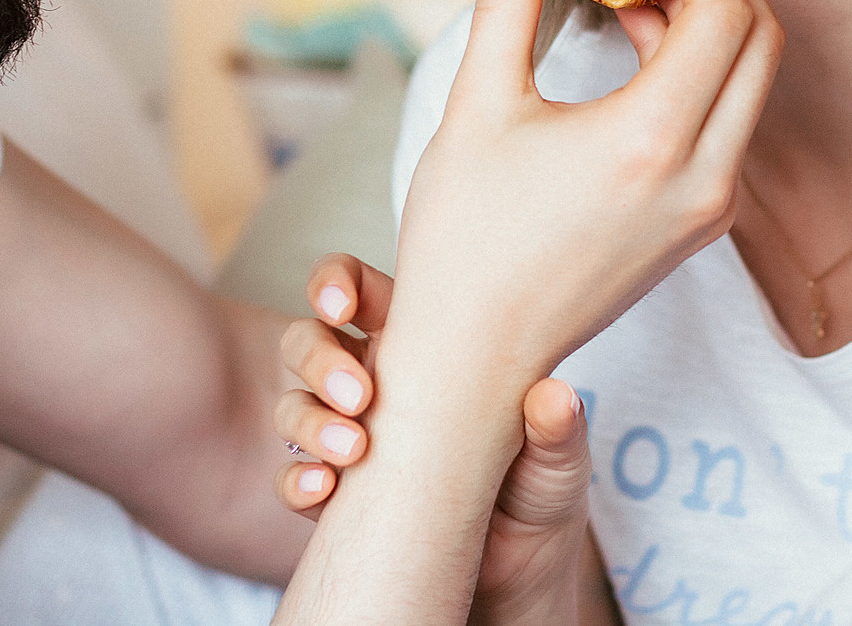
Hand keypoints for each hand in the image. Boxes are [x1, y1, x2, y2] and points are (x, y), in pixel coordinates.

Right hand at [278, 257, 592, 618]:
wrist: (522, 566)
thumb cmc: (540, 483)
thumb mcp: (558, 455)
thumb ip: (557, 428)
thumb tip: (556, 396)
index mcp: (423, 344)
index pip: (358, 291)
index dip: (336, 284)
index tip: (342, 307)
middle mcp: (376, 382)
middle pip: (309, 341)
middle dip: (320, 358)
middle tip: (360, 393)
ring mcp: (350, 437)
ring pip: (294, 406)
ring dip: (310, 421)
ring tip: (354, 447)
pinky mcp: (338, 497)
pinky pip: (292, 479)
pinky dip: (297, 480)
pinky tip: (324, 489)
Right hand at [382, 0, 779, 403]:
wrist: (475, 356)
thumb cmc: (464, 238)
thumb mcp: (477, 103)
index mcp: (651, 143)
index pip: (724, 11)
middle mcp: (703, 179)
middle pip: (761, 39)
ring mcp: (711, 209)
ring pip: (754, 82)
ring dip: (715, 20)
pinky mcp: (702, 225)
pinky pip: (732, 122)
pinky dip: (705, 70)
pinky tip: (641, 48)